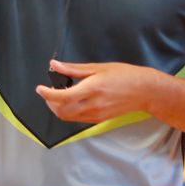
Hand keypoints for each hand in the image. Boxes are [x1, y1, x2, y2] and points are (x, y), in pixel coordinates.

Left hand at [35, 60, 160, 123]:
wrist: (144, 91)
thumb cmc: (124, 75)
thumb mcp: (98, 67)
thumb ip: (74, 68)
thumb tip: (55, 65)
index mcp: (92, 89)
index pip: (62, 97)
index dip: (47, 94)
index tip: (40, 88)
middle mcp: (93, 105)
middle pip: (61, 111)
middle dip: (50, 102)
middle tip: (48, 91)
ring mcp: (96, 115)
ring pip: (68, 118)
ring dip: (58, 108)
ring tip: (60, 95)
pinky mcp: (99, 120)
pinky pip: (78, 119)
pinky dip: (69, 111)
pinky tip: (72, 101)